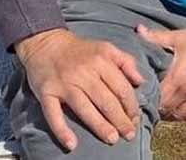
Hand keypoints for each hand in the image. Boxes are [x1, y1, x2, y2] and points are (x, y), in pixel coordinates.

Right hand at [14, 28, 144, 150]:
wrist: (45, 42)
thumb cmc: (79, 50)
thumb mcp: (105, 47)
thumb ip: (126, 61)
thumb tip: (140, 81)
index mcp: (101, 60)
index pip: (121, 87)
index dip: (131, 105)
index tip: (135, 119)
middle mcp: (83, 72)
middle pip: (105, 100)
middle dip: (120, 119)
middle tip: (128, 135)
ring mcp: (64, 83)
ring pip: (84, 108)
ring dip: (99, 126)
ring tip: (112, 139)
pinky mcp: (46, 92)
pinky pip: (53, 114)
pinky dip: (61, 130)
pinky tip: (71, 144)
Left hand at [136, 22, 185, 122]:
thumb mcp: (179, 37)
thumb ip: (156, 37)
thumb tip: (138, 30)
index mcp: (179, 77)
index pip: (158, 98)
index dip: (149, 99)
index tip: (143, 96)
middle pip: (167, 110)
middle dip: (158, 107)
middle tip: (152, 102)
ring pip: (181, 116)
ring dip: (172, 113)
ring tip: (165, 106)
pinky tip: (183, 109)